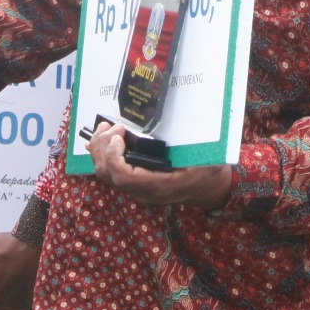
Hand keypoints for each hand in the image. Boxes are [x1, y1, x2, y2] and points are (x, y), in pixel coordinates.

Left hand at [87, 120, 231, 208]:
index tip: (119, 135)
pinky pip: (113, 174)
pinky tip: (97, 143)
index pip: (124, 177)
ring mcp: (139, 191)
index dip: (114, 156)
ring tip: (104, 129)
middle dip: (103, 148)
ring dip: (100, 150)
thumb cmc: (209, 172)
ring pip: (107, 175)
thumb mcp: (204, 156)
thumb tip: (186, 116)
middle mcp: (145, 192)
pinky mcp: (137, 186)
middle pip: (109, 175)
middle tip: (110, 126)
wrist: (212, 190)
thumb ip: (189, 143)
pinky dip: (103, 156)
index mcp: (160, 186)